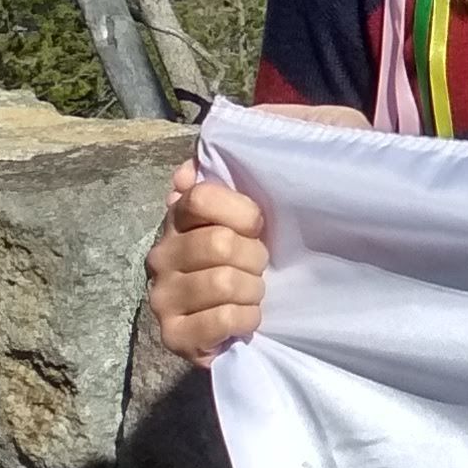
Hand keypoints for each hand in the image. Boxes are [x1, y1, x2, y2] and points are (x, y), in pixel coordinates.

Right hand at [142, 106, 363, 362]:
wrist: (298, 302)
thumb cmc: (295, 231)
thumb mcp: (304, 164)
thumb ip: (275, 131)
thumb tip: (225, 131)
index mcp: (184, 211)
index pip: (199, 196)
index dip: (242, 211)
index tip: (261, 222)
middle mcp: (163, 250)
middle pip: (215, 244)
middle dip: (255, 256)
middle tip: (264, 264)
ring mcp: (163, 295)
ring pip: (220, 284)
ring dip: (253, 290)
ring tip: (257, 292)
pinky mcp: (173, 336)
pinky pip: (216, 323)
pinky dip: (245, 320)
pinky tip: (250, 319)